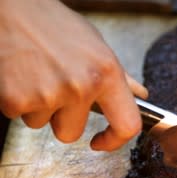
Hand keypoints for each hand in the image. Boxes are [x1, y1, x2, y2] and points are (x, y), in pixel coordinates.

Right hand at [0, 0, 147, 150]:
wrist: (10, 6)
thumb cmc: (53, 24)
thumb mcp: (96, 46)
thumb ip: (119, 77)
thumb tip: (139, 96)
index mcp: (107, 74)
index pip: (126, 125)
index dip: (115, 141)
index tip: (103, 142)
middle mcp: (82, 86)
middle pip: (71, 133)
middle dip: (61, 118)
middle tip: (54, 87)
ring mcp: (50, 94)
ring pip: (43, 125)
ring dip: (38, 107)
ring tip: (36, 75)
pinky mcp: (17, 99)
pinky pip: (20, 116)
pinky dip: (17, 101)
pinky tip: (20, 76)